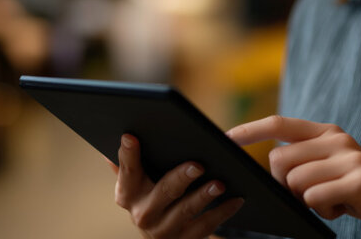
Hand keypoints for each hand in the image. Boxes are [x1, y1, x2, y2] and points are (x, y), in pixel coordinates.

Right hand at [114, 134, 244, 238]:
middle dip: (180, 178)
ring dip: (204, 196)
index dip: (127, 155)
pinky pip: (206, 226)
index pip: (128, 171)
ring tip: (220, 184)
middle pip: (163, 192)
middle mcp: (142, 214)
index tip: (131, 137)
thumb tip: (125, 131)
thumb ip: (128, 162)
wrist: (161, 236)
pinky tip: (235, 199)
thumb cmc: (150, 197)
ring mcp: (164, 230)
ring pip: (186, 210)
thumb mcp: (136, 183)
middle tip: (198, 165)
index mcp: (127, 194)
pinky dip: (222, 212)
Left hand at [226, 115, 360, 237]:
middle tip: (308, 197)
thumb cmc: (360, 195)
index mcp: (328, 133)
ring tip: (333, 202)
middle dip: (284, 186)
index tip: (227, 137)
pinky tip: (343, 209)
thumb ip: (306, 160)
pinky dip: (323, 211)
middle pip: (279, 160)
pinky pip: (314, 197)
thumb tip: (269, 164)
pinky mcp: (359, 180)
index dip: (251, 129)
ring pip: (295, 182)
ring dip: (307, 202)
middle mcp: (338, 139)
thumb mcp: (332, 170)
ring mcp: (350, 158)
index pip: (280, 124)